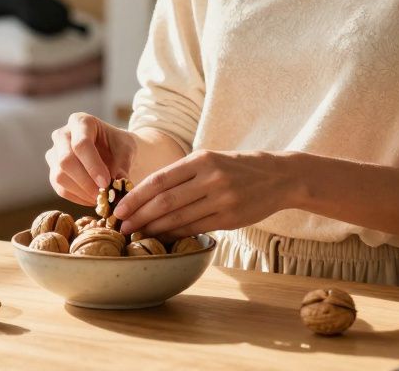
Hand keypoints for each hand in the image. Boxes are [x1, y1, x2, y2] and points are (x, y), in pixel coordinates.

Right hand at [45, 112, 137, 205]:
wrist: (113, 150)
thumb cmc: (119, 145)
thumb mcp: (127, 149)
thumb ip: (122, 165)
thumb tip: (117, 185)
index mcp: (80, 121)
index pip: (81, 144)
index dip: (93, 166)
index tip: (106, 183)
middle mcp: (62, 135)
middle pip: (65, 160)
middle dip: (86, 182)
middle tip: (104, 195)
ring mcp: (54, 153)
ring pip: (59, 177)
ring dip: (82, 192)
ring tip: (101, 198)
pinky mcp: (54, 171)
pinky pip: (60, 189)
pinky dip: (78, 198)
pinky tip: (93, 200)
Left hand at [113, 150, 290, 241]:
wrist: (278, 176)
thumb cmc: (237, 167)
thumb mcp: (210, 159)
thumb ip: (182, 174)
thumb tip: (147, 193)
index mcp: (201, 159)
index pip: (159, 180)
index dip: (136, 196)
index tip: (119, 208)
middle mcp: (210, 178)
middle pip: (164, 201)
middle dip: (139, 216)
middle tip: (122, 227)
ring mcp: (222, 199)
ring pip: (179, 218)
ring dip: (154, 229)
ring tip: (137, 235)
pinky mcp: (230, 218)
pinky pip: (195, 229)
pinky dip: (175, 235)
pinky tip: (162, 238)